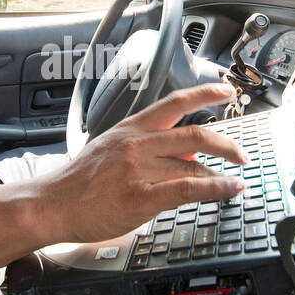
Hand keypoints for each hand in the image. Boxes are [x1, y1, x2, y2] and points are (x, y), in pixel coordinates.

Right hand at [31, 83, 248, 243]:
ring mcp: (141, 170)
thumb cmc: (79, 181)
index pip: (175, 102)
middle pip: (195, 135)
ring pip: (194, 166)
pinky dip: (217, 188)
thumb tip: (182, 154)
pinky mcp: (143, 196)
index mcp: (131, 128)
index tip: (227, 91)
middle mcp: (138, 144)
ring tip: (233, 181)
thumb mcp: (110, 149)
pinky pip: (190, 188)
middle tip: (241, 154)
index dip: (205, 93)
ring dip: (221, 174)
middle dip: (226, 144)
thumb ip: (145, 148)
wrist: (53, 204)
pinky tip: (230, 188)